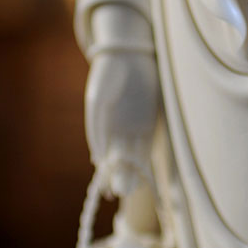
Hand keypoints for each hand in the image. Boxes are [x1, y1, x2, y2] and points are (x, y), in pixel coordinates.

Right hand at [84, 51, 160, 195]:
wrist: (129, 55)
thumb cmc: (108, 75)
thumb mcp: (97, 100)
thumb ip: (96, 128)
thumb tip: (97, 158)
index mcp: (104, 129)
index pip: (105, 158)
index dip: (105, 175)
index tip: (106, 192)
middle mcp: (119, 132)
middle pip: (121, 161)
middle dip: (122, 177)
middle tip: (122, 191)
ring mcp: (136, 128)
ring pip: (136, 157)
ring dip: (134, 173)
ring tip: (132, 188)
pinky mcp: (151, 121)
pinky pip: (150, 143)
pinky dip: (147, 159)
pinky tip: (145, 173)